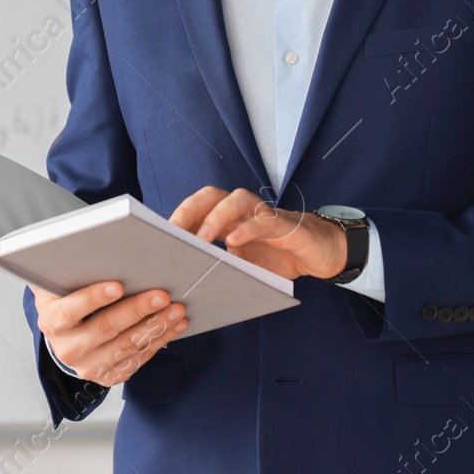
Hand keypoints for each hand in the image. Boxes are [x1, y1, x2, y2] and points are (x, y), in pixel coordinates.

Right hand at [32, 281, 187, 385]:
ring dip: (156, 326)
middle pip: (106, 328)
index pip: (71, 310)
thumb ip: (77, 268)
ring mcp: (88, 366)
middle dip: (137, 310)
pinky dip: (160, 341)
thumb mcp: (62, 283)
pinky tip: (174, 325)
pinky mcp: (108, 376)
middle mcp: (68, 347)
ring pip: (126, 346)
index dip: (94, 298)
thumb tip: (112, 245)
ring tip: (176, 309)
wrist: (65, 335)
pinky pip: (138, 359)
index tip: (118, 286)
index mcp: (52, 320)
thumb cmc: (68, 300)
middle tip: (161, 295)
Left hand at [169, 186, 346, 280]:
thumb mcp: (241, 265)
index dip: (178, 217)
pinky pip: (263, 220)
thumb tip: (184, 277)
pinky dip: (248, 228)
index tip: (157, 234)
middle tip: (173, 231)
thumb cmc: (275, 258)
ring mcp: (261, 214)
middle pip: (210, 196)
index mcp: (226, 218)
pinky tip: (236, 242)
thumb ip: (218, 264)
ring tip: (202, 238)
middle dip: (189, 210)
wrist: (316, 254)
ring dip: (216, 217)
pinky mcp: (282, 224)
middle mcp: (241, 210)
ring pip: (235, 200)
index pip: (197, 207)